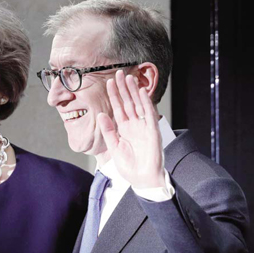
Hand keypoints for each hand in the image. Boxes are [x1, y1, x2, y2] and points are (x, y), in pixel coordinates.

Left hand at [97, 70, 163, 188]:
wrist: (142, 179)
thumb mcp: (114, 146)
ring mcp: (144, 127)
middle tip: (119, 73)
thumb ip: (108, 130)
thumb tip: (101, 114)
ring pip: (139, 104)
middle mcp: (134, 125)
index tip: (109, 82)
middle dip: (124, 88)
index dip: (114, 95)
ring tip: (129, 78)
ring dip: (134, 91)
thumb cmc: (129, 166)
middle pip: (128, 102)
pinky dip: (146, 102)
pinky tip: (141, 92)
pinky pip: (149, 114)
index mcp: (124, 128)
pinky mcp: (152, 131)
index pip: (118, 108)